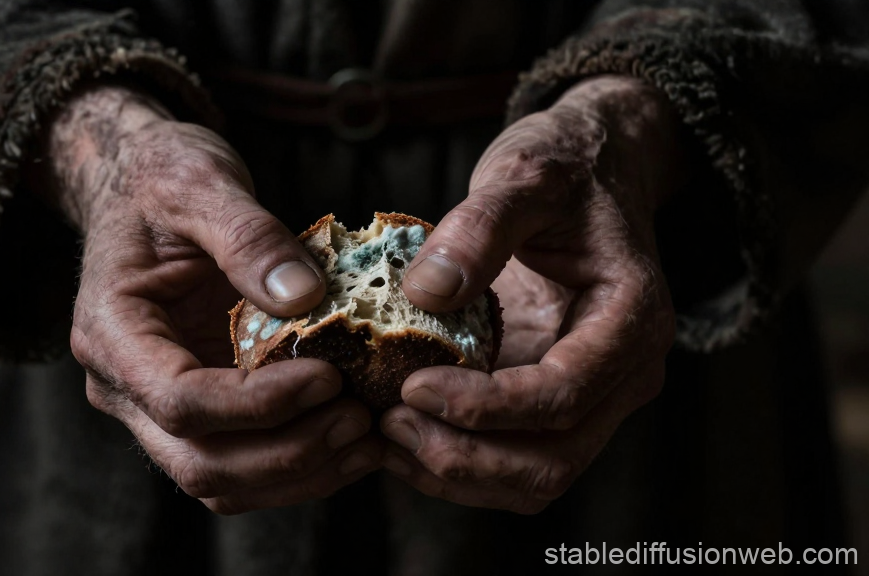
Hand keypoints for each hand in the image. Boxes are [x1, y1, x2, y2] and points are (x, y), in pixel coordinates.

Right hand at [45, 86, 380, 513]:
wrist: (139, 181)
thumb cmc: (161, 175)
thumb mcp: (200, 182)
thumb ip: (247, 236)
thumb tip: (305, 297)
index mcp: (111, 332)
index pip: (180, 402)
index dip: (259, 405)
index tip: (329, 377)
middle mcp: (124, 385)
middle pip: (200, 463)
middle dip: (288, 454)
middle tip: (360, 420)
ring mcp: (158, 404)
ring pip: (222, 482)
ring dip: (299, 472)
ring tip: (368, 435)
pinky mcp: (199, 407)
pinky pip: (243, 462)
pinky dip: (299, 464)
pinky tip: (351, 437)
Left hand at [381, 76, 682, 512]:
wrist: (591, 170)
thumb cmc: (565, 168)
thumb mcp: (525, 173)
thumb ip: (481, 227)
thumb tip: (426, 293)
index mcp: (632, 319)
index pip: (564, 395)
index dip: (485, 407)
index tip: (410, 387)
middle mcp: (622, 373)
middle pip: (553, 459)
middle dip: (466, 457)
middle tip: (387, 425)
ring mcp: (590, 394)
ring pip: (533, 476)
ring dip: (458, 473)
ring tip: (385, 435)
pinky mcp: (551, 399)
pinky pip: (511, 458)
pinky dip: (457, 460)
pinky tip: (401, 432)